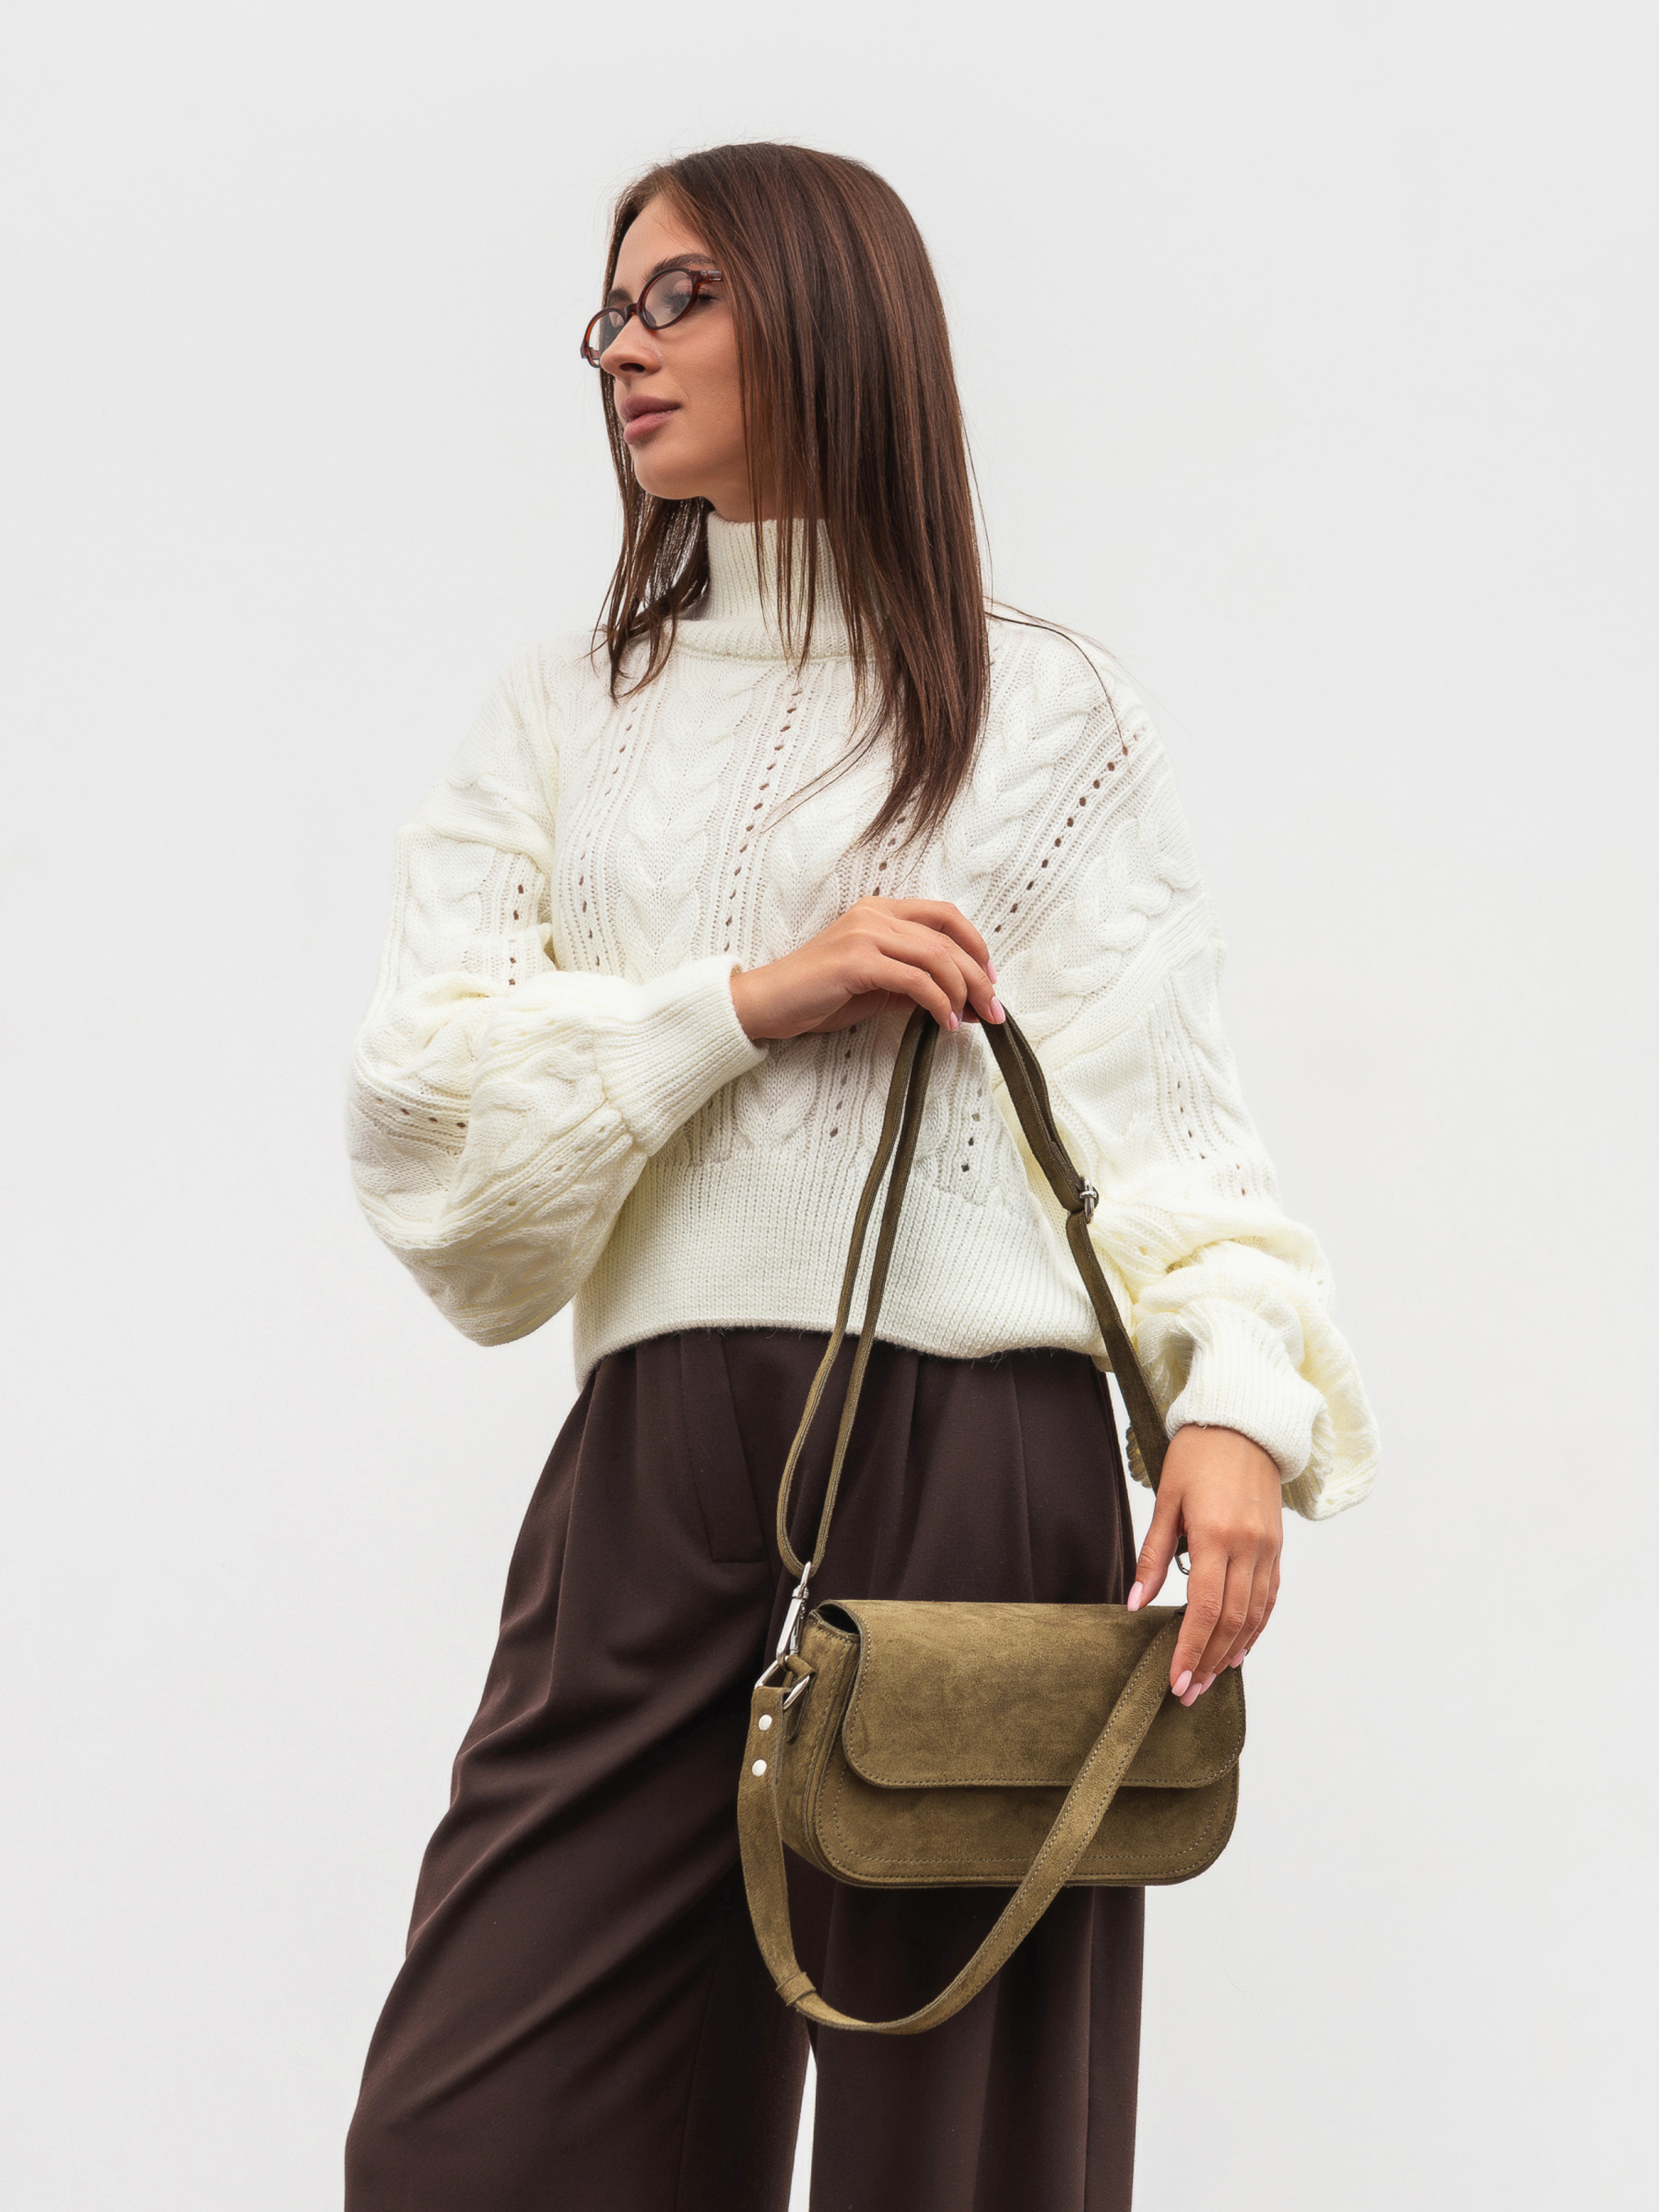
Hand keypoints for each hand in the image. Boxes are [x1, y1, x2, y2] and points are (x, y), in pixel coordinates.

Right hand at [729, 895, 1004, 1040]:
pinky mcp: (857, 961)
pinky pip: (915, 980)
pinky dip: (938, 1003)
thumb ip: (916, 982)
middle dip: (979, 977)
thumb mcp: (877, 984)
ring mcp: (865, 934)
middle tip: (994, 1010)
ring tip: (971, 1019)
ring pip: (937, 957)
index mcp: (880, 910)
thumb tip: (966, 1000)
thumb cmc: (820, 995)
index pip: (944, 915)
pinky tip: (944, 1023)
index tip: (990, 979)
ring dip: (963, 991)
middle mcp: (875, 914)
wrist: (768, 1003)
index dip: (975, 945)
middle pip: (947, 938)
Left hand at [1126, 1424, 1282, 1703]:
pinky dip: (1256, 1628)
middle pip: (1231, 1621)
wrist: (1244, 1423)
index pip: (1204, 1609)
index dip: (1190, 1649)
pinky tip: (1240, 1648)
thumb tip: (1136, 1605)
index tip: (1175, 1680)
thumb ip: (1152, 1556)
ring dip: (1232, 1652)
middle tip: (1188, 1692)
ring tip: (1210, 1679)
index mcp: (1216, 1536)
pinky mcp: (1277, 1547)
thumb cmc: (1197, 1456)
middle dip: (1208, 1661)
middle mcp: (1249, 1548)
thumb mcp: (1165, 1501)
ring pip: (1254, 1615)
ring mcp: (1268, 1549)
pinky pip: (1269, 1598)